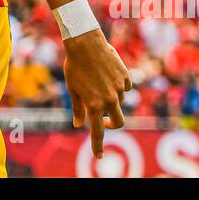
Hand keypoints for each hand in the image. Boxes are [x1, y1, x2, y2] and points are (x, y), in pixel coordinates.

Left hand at [63, 29, 132, 158]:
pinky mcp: (126, 77)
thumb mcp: (72, 89)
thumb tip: (78, 124)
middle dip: (112, 124)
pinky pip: (124, 87)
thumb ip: (77, 108)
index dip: (98, 146)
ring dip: (111, 98)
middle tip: (103, 120)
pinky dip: (117, 85)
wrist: (85, 43)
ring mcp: (119, 89)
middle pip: (118, 122)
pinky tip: (107, 73)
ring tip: (97, 80)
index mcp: (94, 105)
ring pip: (119, 101)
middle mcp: (110, 99)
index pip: (97, 132)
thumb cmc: (74, 66)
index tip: (99, 156)